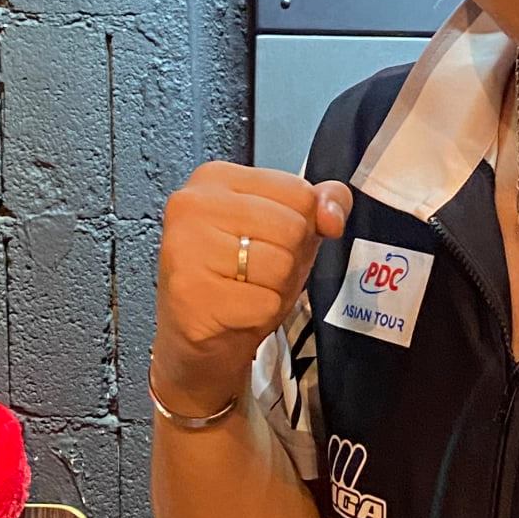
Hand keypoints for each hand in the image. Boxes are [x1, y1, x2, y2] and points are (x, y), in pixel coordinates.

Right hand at [153, 161, 351, 412]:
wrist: (201, 340)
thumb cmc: (243, 277)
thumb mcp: (288, 231)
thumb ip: (320, 205)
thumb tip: (332, 216)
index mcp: (216, 177)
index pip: (299, 191)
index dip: (302, 226)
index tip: (268, 242)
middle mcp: (192, 204)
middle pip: (292, 227)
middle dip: (289, 259)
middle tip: (256, 273)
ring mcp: (186, 247)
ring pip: (280, 264)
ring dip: (276, 288)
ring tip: (247, 290)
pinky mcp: (190, 291)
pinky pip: (265, 301)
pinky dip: (262, 313)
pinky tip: (236, 311)